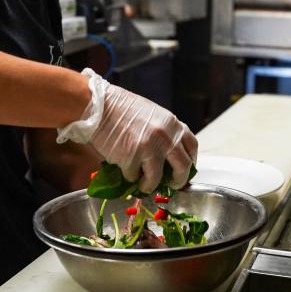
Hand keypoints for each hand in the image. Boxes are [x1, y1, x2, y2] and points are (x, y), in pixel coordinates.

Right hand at [56, 69, 197, 192]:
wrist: (99, 106)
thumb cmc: (121, 107)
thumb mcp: (151, 114)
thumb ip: (163, 131)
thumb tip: (167, 155)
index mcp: (172, 123)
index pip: (192, 146)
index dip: (191, 160)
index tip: (186, 168)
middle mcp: (166, 137)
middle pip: (183, 167)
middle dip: (178, 180)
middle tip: (171, 185)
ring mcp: (150, 149)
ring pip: (157, 179)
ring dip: (150, 185)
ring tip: (143, 185)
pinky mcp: (132, 159)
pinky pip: (134, 177)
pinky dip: (129, 177)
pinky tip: (125, 170)